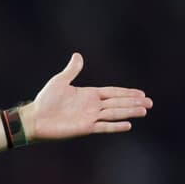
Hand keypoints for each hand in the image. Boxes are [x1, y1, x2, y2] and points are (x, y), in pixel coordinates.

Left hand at [21, 53, 152, 140]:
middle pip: (118, 103)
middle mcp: (92, 106)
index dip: (127, 93)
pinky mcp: (85, 128)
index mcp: (88, 94)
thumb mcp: (59, 81)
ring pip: (114, 113)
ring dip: (129, 112)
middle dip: (134, 102)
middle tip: (150, 103)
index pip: (112, 93)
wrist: (34, 118)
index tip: (141, 93)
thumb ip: (72, 70)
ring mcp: (89, 117)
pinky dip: (115, 126)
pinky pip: (103, 127)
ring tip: (144, 110)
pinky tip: (128, 125)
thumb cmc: (45, 100)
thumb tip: (77, 55)